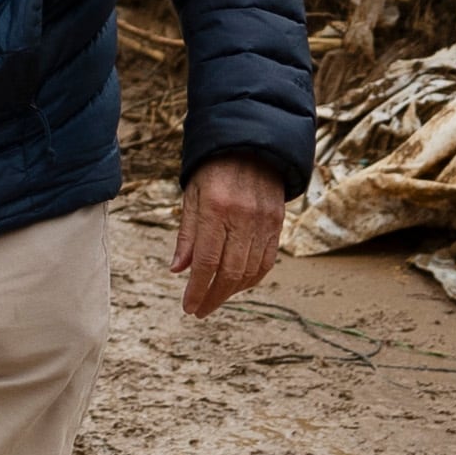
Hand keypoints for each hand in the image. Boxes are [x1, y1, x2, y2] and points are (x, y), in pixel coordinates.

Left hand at [172, 154, 288, 318]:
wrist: (251, 144)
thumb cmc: (214, 169)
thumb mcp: (193, 194)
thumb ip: (187, 234)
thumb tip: (178, 270)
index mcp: (216, 208)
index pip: (206, 261)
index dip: (197, 289)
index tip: (189, 307)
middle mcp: (242, 217)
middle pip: (229, 272)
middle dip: (213, 297)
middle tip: (199, 310)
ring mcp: (264, 221)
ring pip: (250, 271)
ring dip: (232, 292)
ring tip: (214, 299)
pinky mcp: (277, 223)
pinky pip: (266, 261)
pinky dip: (251, 279)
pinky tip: (237, 285)